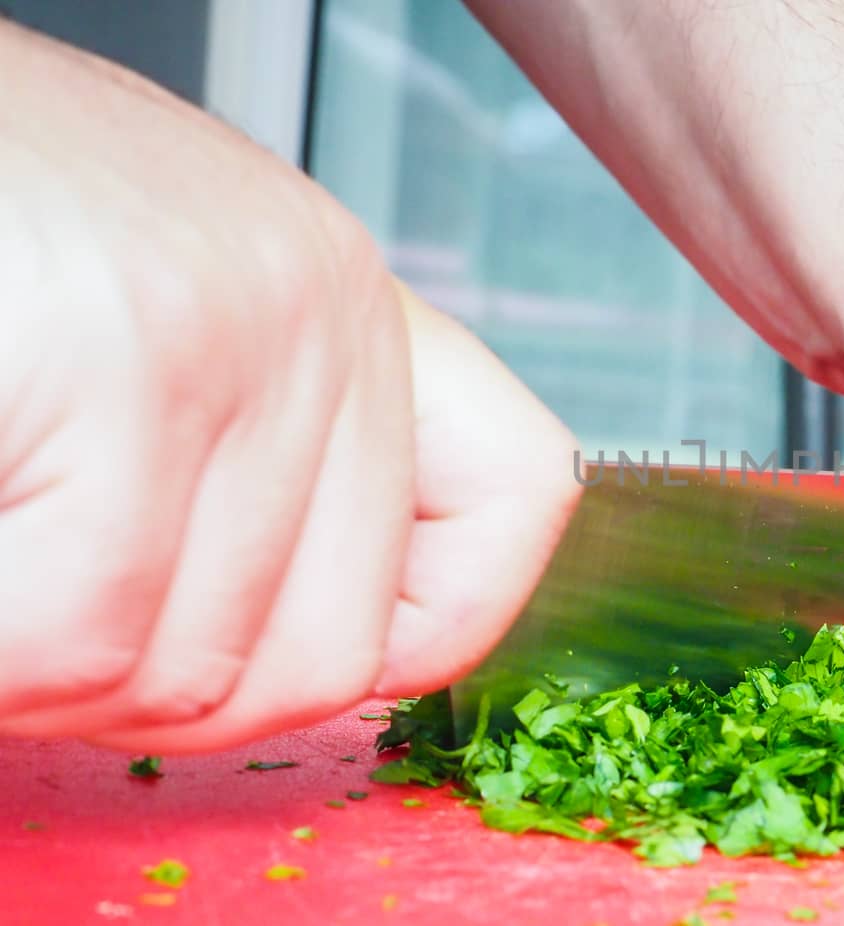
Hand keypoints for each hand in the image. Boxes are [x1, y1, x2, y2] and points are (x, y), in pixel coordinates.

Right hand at [0, 24, 578, 750]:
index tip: (311, 649)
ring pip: (181, 671)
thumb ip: (266, 458)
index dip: (426, 624)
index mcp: (353, 309)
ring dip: (53, 678)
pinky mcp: (118, 356)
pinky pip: (66, 634)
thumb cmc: (0, 226)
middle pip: (328, 656)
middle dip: (171, 693)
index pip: (523, 498)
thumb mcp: (176, 326)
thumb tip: (335, 646)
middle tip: (58, 624)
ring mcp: (235, 332)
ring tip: (8, 562)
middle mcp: (323, 313)